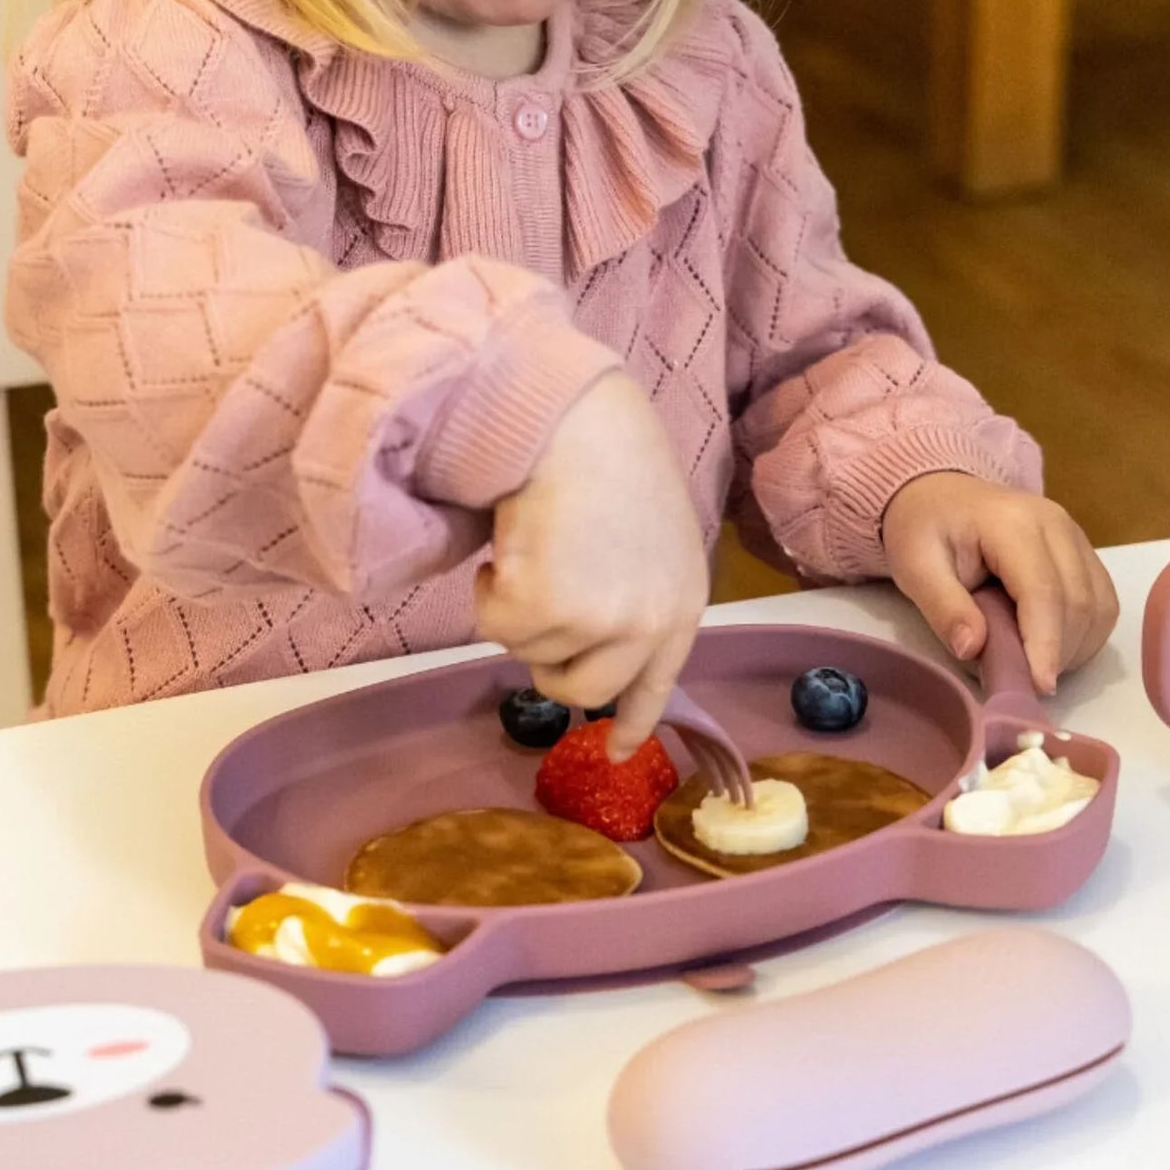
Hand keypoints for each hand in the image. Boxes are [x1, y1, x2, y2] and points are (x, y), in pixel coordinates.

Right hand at [474, 373, 709, 759]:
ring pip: (531, 656)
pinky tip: (507, 543)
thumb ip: (631, 592)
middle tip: (533, 604)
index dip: (633, 719)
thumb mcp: (644, 536)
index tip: (619, 753)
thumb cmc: (603, 456)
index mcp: (682, 602)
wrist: (572, 415)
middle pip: (583, 688)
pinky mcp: (551, 611)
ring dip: (515, 608)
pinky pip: (495, 628)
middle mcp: (653, 623)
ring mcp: (604, 622)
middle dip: (547, 658)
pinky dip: (487, 589)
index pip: (656, 683)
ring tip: (531, 545)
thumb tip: (585, 641)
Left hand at [881, 473, 1118, 693]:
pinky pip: (1101, 601)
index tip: (1038, 686)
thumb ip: (943, 607)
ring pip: (1099, 606)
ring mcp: (1075, 536)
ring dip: (1076, 647)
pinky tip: (1052, 648)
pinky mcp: (1082, 550)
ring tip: (1035, 666)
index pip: (1043, 592)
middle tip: (1025, 682)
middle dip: (1059, 652)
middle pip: (1079, 602)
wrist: (935, 493)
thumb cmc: (921, 529)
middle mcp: (1057, 525)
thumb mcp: (914, 566)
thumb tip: (972, 649)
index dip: (1044, 644)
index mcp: (1013, 523)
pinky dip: (1084, 634)